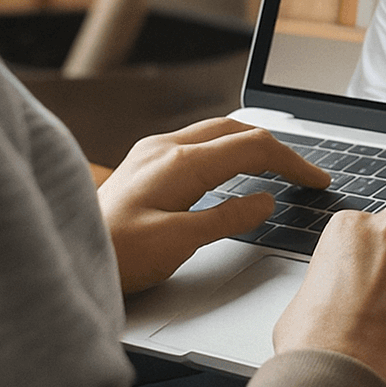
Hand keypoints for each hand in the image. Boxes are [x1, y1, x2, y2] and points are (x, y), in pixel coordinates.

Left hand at [97, 119, 329, 294]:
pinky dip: (227, 150)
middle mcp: (166, 148)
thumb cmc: (117, 255)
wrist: (68, 254)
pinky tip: (231, 169)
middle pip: (237, 130)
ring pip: (216, 132)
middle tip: (304, 174)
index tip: (316, 180)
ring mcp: (152, 152)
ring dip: (251, 145)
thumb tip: (265, 201)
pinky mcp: (144, 163)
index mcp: (180, 164)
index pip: (253, 148)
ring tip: (278, 168)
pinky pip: (196, 143)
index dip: (292, 162)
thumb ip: (226, 219)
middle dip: (277, 148)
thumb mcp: (179, 244)